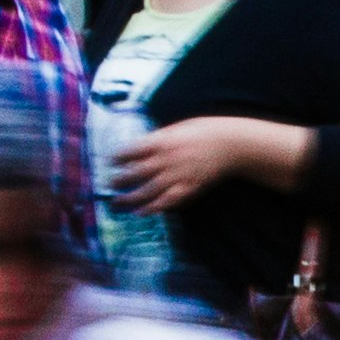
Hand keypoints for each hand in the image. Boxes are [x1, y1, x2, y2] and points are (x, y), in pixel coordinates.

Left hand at [111, 116, 311, 212]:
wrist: (230, 144)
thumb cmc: (204, 132)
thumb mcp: (177, 128)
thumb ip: (159, 138)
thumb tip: (141, 148)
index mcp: (162, 141)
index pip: (131, 150)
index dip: (117, 157)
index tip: (109, 162)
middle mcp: (166, 159)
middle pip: (135, 172)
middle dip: (120, 180)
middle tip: (110, 184)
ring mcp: (177, 175)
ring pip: (147, 190)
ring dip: (130, 198)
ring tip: (117, 203)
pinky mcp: (189, 188)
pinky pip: (167, 201)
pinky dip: (152, 208)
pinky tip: (141, 212)